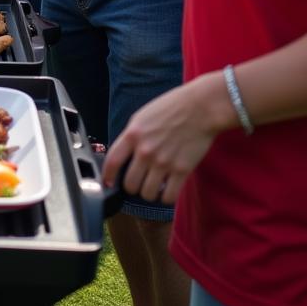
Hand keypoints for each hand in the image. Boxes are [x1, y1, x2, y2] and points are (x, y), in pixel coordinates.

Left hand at [103, 72, 234, 204]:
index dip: (107, 176)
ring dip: (148, 193)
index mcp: (133, 135)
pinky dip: (165, 197)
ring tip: (153, 186)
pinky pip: (168, 196)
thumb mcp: (142, 117)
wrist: (200, 108)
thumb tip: (123, 156)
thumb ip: (131, 137)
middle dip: (132, 186)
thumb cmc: (171, 109)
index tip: (107, 183)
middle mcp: (145, 151)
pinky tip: (167, 189)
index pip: (112, 161)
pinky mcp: (182, 170)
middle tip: (138, 182)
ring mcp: (163, 162)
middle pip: (129, 184)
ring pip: (147, 194)